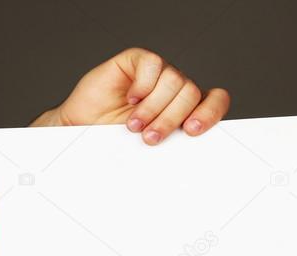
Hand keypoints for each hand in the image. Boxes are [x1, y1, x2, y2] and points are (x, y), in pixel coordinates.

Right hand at [37, 47, 230, 144]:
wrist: (81, 130)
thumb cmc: (114, 140)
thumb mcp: (149, 147)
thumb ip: (172, 142)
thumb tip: (191, 154)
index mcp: (186, 108)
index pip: (215, 99)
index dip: (210, 112)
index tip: (191, 130)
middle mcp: (175, 89)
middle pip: (192, 92)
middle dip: (170, 119)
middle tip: (150, 137)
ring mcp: (157, 73)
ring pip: (174, 80)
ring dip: (153, 108)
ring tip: (134, 125)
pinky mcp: (137, 60)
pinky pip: (152, 64)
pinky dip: (143, 85)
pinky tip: (130, 99)